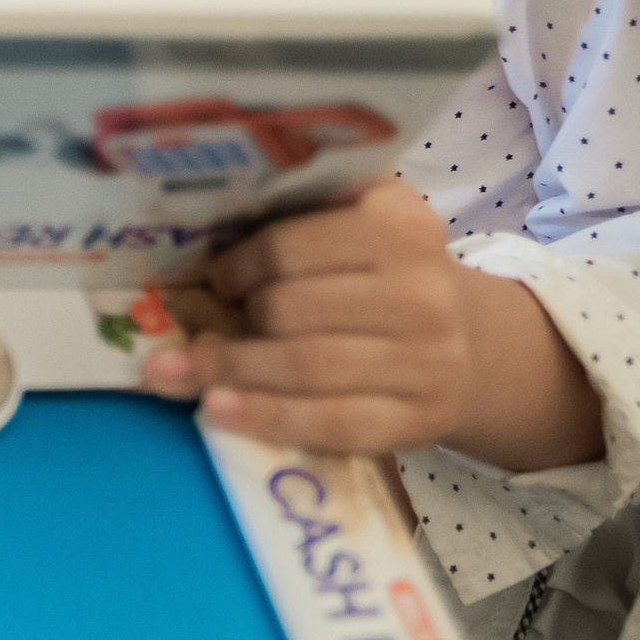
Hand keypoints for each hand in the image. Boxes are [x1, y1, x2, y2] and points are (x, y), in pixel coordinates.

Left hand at [142, 179, 473, 453]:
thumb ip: (299, 215)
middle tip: (190, 336)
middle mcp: (420, 292)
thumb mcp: (361, 224)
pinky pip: (335, 423)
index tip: (212, 280)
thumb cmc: (384, 277)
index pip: (295, 246)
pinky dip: (268, 418)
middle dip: (229, 324)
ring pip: (307, 366)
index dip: (241, 264)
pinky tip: (218, 412)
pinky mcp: (422, 418)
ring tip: (169, 377)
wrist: (470, 344)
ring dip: (228, 373)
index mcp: (398, 226)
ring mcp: (428, 360)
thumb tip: (197, 228)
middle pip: (293, 309)